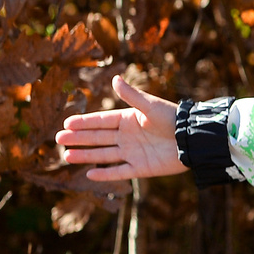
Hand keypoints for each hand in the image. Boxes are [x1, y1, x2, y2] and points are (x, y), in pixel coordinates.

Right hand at [55, 72, 183, 183]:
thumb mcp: (150, 106)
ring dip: (86, 156)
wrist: (194, 139)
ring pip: (104, 155)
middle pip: (98, 138)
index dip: (84, 122)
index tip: (66, 123)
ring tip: (66, 156)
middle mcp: (128, 136)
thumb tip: (114, 79)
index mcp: (129, 119)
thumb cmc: (174, 119)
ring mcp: (133, 153)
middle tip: (58, 139)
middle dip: (78, 138)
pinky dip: (105, 175)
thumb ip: (131, 96)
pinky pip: (119, 172)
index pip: (101, 121)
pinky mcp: (141, 168)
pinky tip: (89, 174)